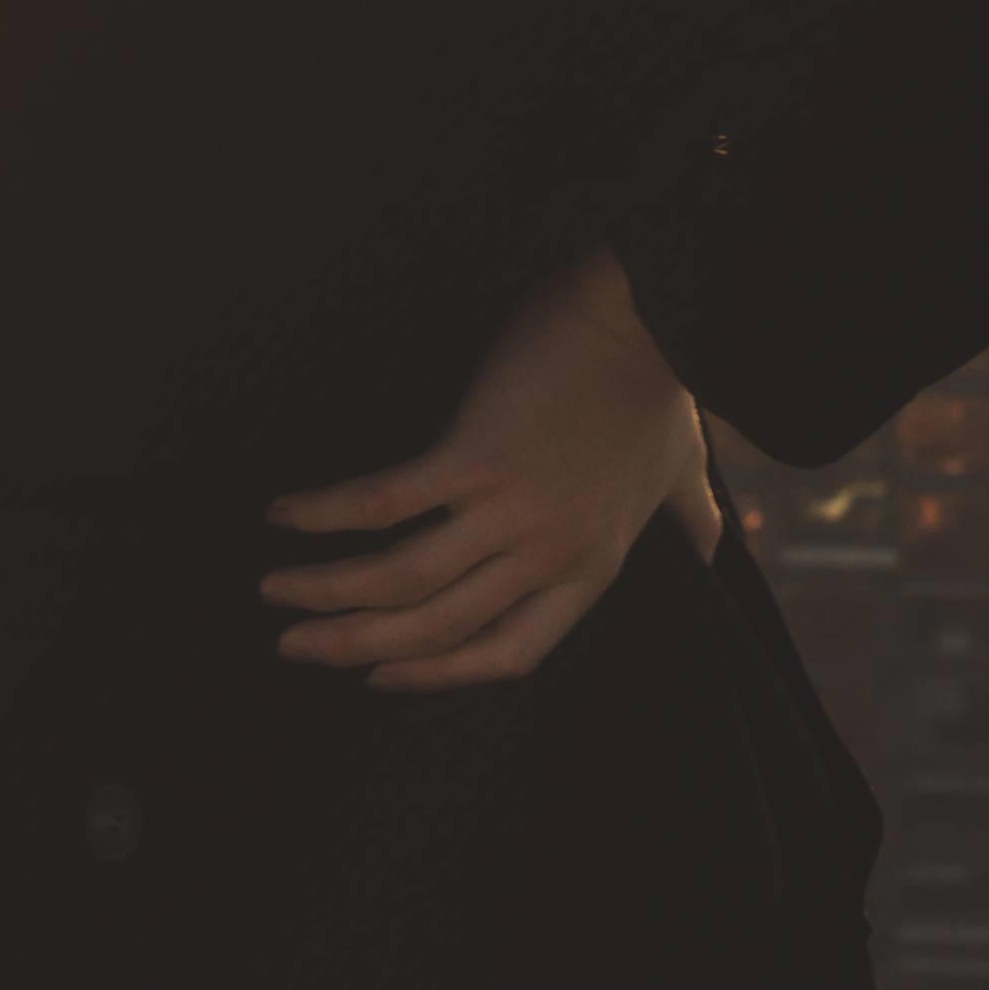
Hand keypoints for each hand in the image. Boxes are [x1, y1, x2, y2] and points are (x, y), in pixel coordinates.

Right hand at [258, 248, 713, 691]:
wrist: (650, 312)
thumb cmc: (659, 383)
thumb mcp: (682, 470)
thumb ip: (693, 518)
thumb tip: (718, 546)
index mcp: (590, 569)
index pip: (505, 655)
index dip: (435, 675)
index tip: (377, 676)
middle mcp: (546, 555)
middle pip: (435, 628)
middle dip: (353, 646)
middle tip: (291, 646)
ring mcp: (511, 511)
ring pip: (402, 582)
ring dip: (326, 593)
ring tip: (270, 591)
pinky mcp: (477, 456)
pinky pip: (386, 503)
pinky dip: (327, 514)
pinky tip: (282, 513)